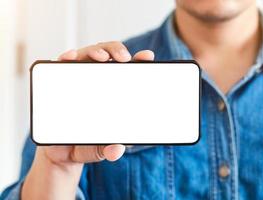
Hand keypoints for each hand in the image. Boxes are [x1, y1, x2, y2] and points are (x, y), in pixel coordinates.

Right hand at [22, 41, 154, 199]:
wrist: (59, 153)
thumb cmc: (84, 145)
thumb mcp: (98, 149)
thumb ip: (107, 150)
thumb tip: (117, 150)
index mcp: (112, 93)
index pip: (128, 72)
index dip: (138, 61)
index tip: (147, 57)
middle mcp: (97, 82)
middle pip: (109, 56)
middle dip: (116, 50)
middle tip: (123, 58)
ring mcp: (79, 80)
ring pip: (88, 55)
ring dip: (95, 51)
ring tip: (101, 57)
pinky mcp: (60, 82)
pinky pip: (62, 66)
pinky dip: (67, 58)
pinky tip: (69, 58)